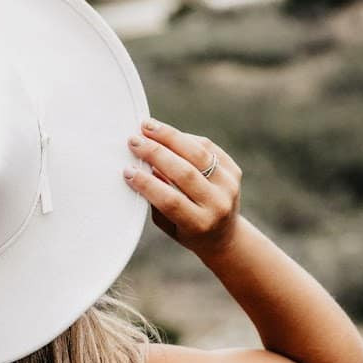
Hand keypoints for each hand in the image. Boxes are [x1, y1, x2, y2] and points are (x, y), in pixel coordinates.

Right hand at [123, 118, 241, 253]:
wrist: (224, 235)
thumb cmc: (188, 231)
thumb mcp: (169, 225)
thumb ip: (157, 201)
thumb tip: (143, 167)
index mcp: (199, 224)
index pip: (170, 200)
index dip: (147, 184)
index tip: (128, 171)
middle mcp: (218, 204)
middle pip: (184, 172)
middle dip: (155, 153)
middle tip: (134, 141)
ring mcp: (229, 185)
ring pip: (198, 153)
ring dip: (169, 137)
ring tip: (148, 127)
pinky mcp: (234, 170)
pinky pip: (207, 147)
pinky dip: (185, 138)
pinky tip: (167, 134)